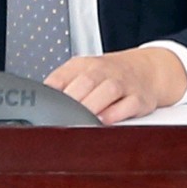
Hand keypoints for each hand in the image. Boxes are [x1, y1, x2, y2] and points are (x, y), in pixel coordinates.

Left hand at [44, 43, 186, 121]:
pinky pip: (129, 105)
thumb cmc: (108, 75)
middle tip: (61, 118)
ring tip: (81, 121)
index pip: (62, 76)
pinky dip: (116, 114)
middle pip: (86, 81)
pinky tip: (104, 122)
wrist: (147, 70)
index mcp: (84, 65)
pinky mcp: (140, 99)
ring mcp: (123, 84)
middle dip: (73, 100)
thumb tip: (38, 101)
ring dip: (93, 106)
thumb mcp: (82, 71)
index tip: (43, 109)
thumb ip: (61, 84)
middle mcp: (104, 72)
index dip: (51, 93)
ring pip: (108, 90)